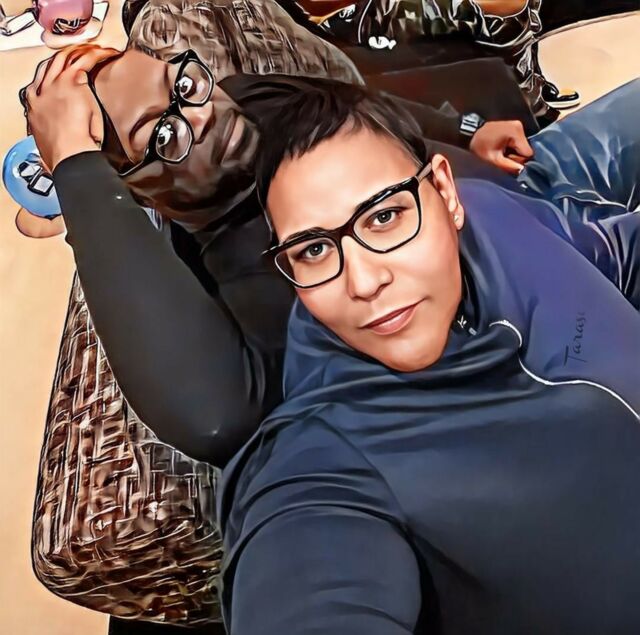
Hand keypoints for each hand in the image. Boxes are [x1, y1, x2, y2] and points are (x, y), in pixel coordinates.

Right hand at [21, 44, 120, 171]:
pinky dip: (96, 54)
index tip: (62, 73)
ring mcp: (55, 85)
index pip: (41, 83)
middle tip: (80, 53)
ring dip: (81, 52)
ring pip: (67, 59)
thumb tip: (61, 144)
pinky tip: (106, 53)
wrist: (68, 152)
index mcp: (35, 107)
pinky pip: (84, 60)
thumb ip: (55, 135)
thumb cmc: (64, 153)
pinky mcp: (71, 82)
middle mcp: (42, 92)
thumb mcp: (53, 142)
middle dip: (66, 56)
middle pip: (52, 65)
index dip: (52, 74)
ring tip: (95, 51)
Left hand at [469, 120, 533, 174]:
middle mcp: (519, 126)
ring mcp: (515, 125)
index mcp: (516, 131)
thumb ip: (509, 166)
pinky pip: (516, 143)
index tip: (505, 160)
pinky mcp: (511, 127)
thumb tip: (522, 170)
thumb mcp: (493, 160)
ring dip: (511, 152)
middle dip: (514, 156)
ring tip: (498, 151)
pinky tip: (499, 147)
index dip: (517, 161)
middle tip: (500, 156)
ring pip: (520, 147)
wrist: (468, 135)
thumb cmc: (478, 146)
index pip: (528, 154)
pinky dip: (509, 147)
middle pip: (524, 150)